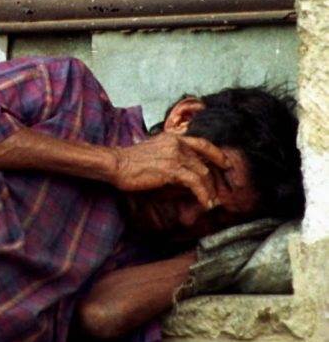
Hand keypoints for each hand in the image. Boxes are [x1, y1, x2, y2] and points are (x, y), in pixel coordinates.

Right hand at [110, 132, 228, 207]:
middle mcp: (177, 144)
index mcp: (172, 138)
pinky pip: (196, 183)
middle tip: (215, 194)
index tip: (225, 163)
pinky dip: (203, 194)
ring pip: (203, 173)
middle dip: (212, 181)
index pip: (202, 144)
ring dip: (209, 190)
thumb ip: (170, 160)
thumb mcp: (153, 154)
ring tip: (211, 202)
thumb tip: (184, 178)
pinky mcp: (173, 169)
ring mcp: (176, 155)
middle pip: (204, 163)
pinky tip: (204, 203)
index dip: (216, 154)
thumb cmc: (128, 162)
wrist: (116, 164)